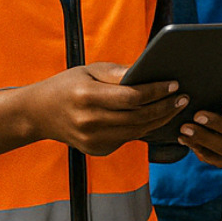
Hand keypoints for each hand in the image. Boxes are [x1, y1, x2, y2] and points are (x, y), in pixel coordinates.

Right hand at [26, 62, 186, 155]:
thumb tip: (146, 70)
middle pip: (138, 117)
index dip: (156, 91)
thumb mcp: (89, 70)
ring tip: (175, 107)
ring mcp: (92, 140)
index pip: (132, 97)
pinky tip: (157, 117)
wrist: (38, 114)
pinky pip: (127, 138)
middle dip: (165, 107)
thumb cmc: (67, 85)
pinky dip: (144, 128)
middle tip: (183, 97)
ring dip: (160, 120)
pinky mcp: (96, 150)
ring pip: (137, 131)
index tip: (174, 84)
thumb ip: (118, 72)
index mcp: (88, 96)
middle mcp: (90, 121)